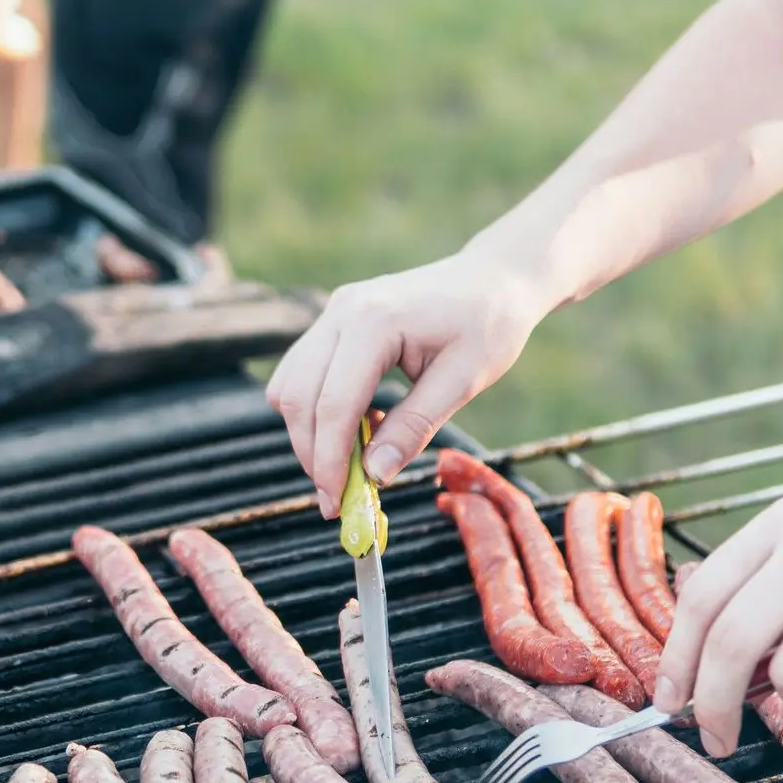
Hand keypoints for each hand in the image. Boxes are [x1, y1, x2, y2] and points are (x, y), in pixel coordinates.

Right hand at [266, 246, 546, 518]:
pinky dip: (316, 411)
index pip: (334, 404)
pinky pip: (301, 373)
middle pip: (299, 398)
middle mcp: (342, 312)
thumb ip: (414, 427)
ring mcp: (333, 314)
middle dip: (312, 455)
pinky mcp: (333, 322)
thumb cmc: (488, 324)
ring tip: (348, 466)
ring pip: (290, 386)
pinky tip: (355, 429)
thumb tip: (374, 476)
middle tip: (336, 500)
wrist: (493, 278)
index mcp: (375, 322)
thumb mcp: (462, 382)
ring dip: (308, 434)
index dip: (330, 461)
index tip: (338, 503)